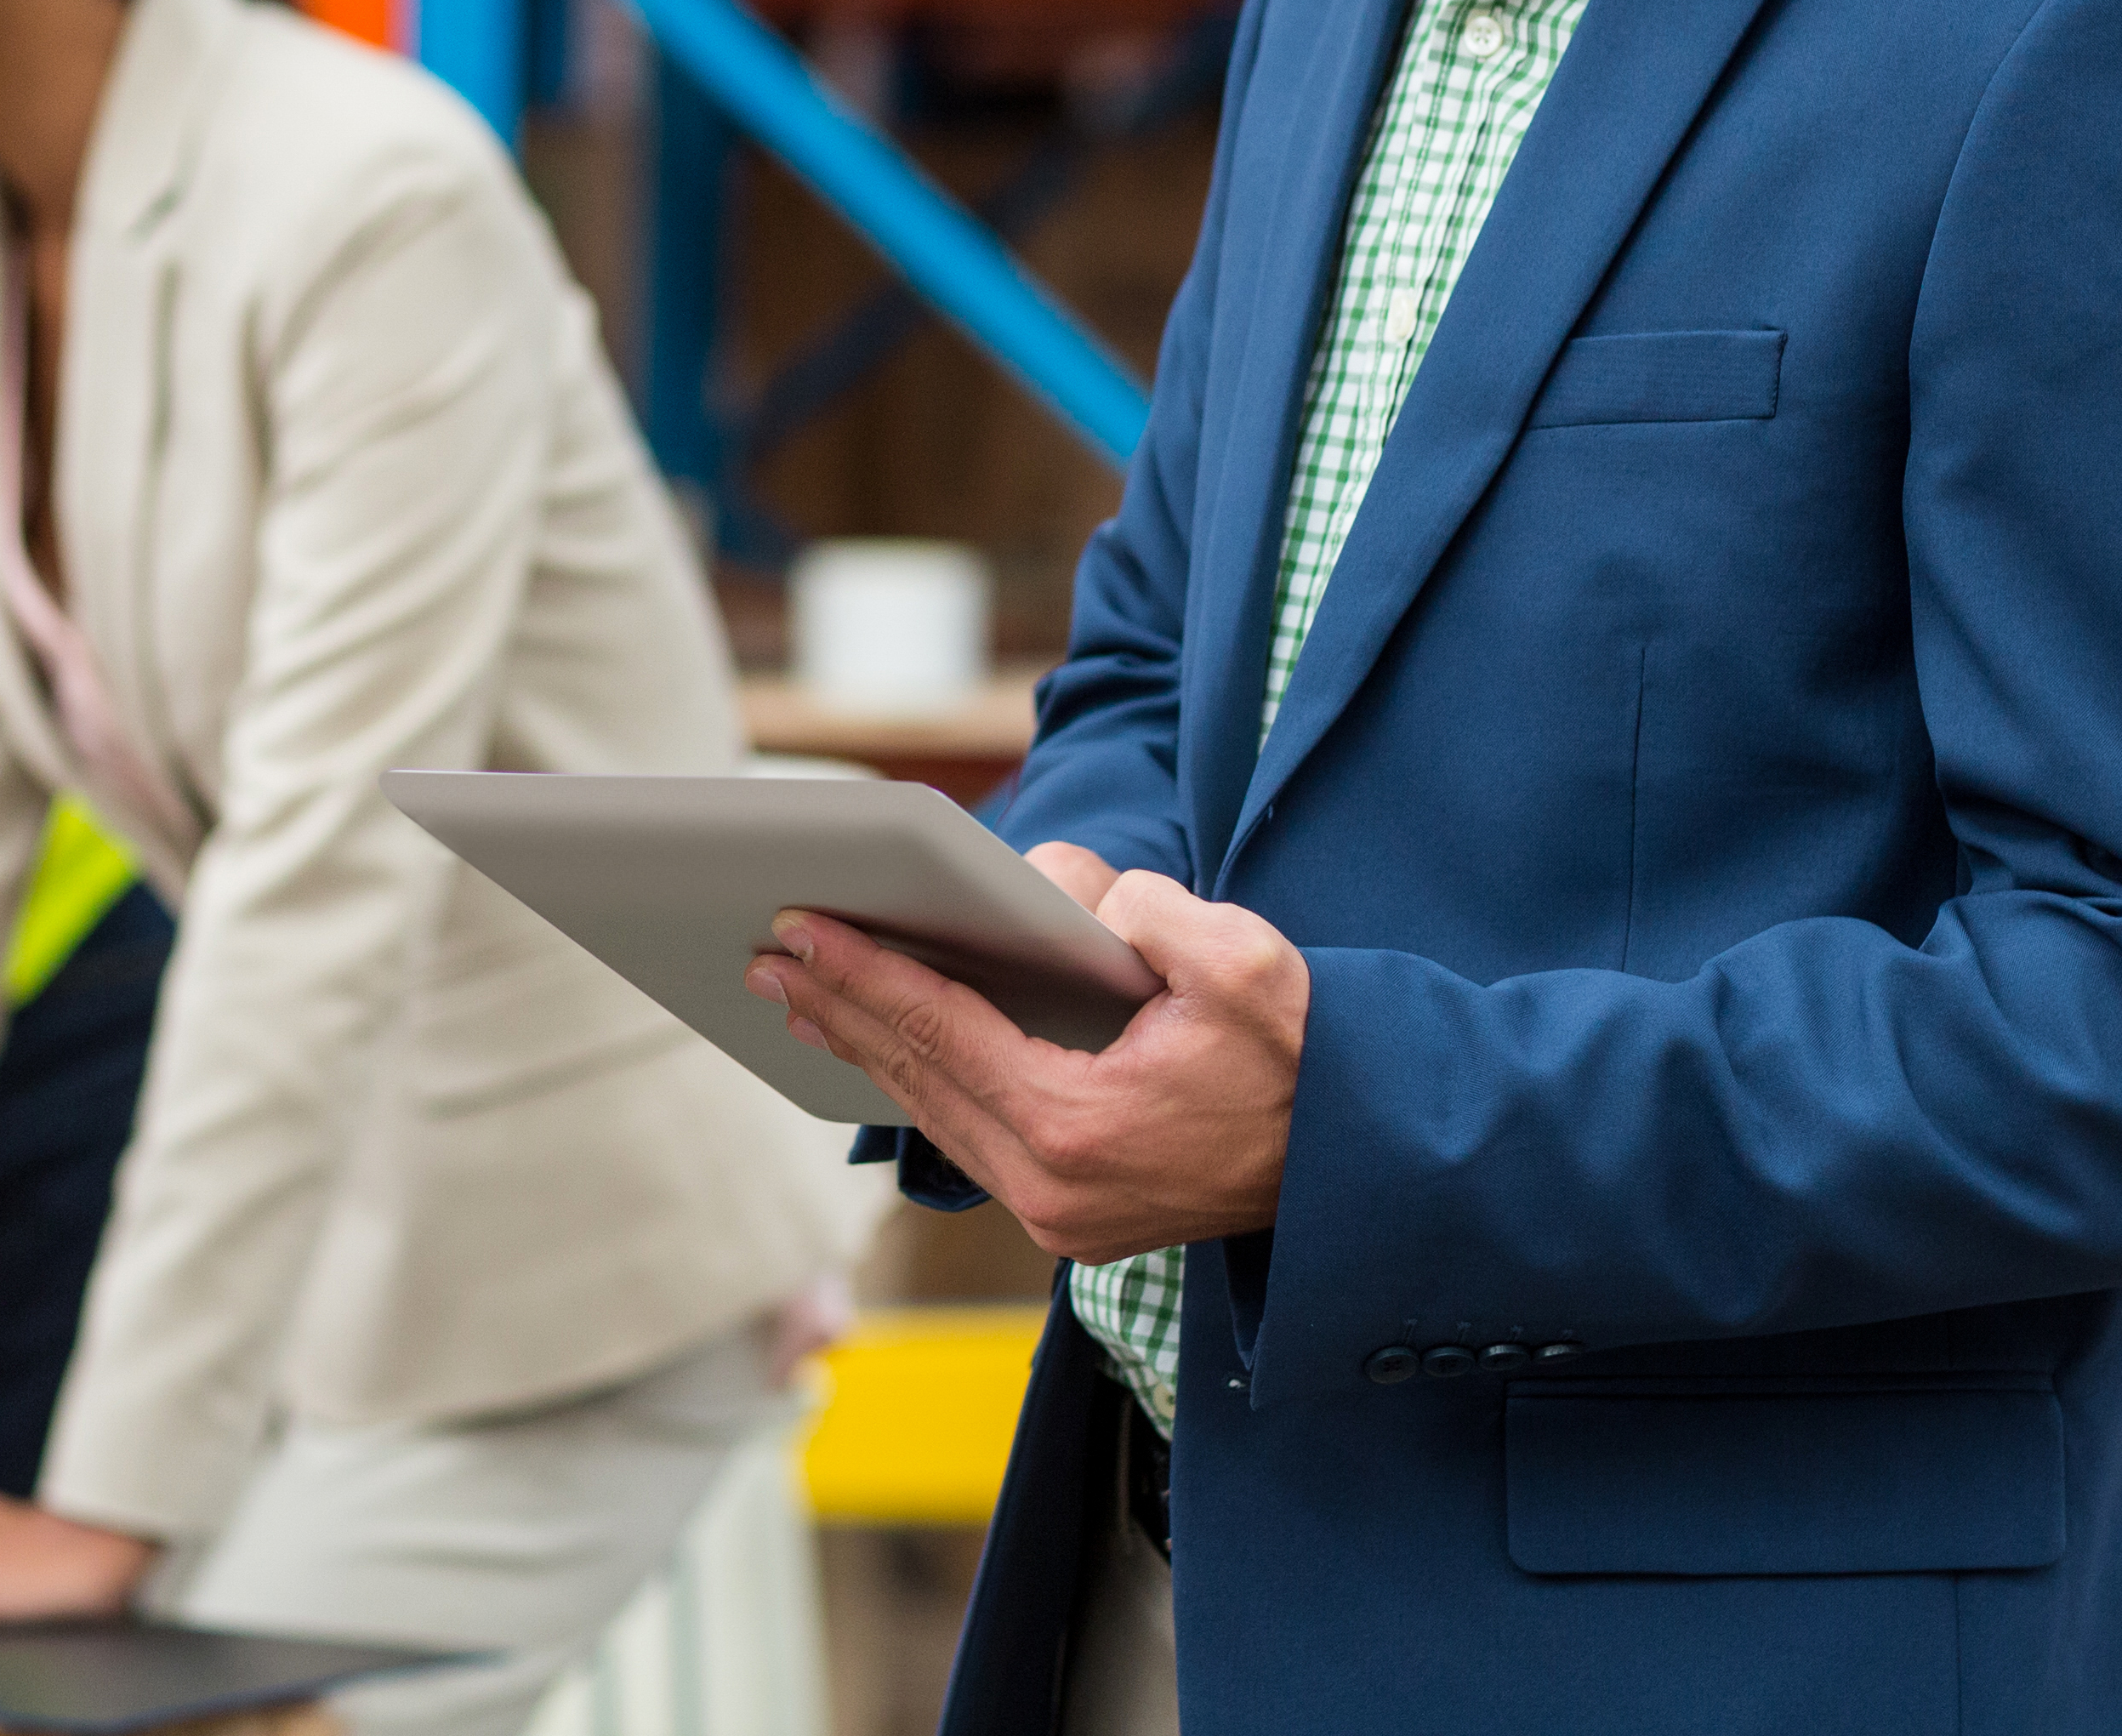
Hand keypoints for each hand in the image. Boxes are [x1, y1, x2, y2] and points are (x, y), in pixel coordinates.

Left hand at [746, 844, 1308, 1263]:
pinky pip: (969, 1138)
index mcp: (1080, 1127)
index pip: (941, 1030)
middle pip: (918, 1077)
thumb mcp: (1245, 963)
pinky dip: (920, 1084)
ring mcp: (1058, 1218)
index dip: (864, 971)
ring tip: (798, 993)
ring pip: (934, 1115)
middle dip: (838, 1007)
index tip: (797, 925)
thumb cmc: (1307, 1057)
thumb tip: (1067, 898)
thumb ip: (1150, 912)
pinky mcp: (1071, 1222)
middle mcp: (1053, 1190)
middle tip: (762, 951)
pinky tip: (881, 1047)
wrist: (1359, 1164)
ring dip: (866, 1049)